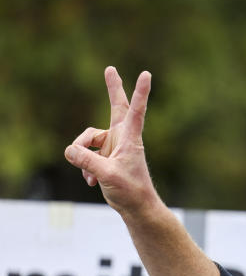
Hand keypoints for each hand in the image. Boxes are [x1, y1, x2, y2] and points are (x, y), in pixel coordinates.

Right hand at [64, 67, 159, 216]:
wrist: (135, 207)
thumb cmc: (130, 190)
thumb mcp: (106, 175)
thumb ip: (86, 161)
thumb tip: (69, 150)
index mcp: (130, 137)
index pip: (136, 110)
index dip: (140, 92)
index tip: (146, 74)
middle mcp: (122, 137)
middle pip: (115, 108)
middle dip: (112, 89)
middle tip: (110, 68)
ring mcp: (113, 146)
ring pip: (87, 140)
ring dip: (83, 156)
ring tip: (90, 174)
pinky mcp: (105, 156)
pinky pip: (85, 154)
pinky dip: (84, 167)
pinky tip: (91, 181)